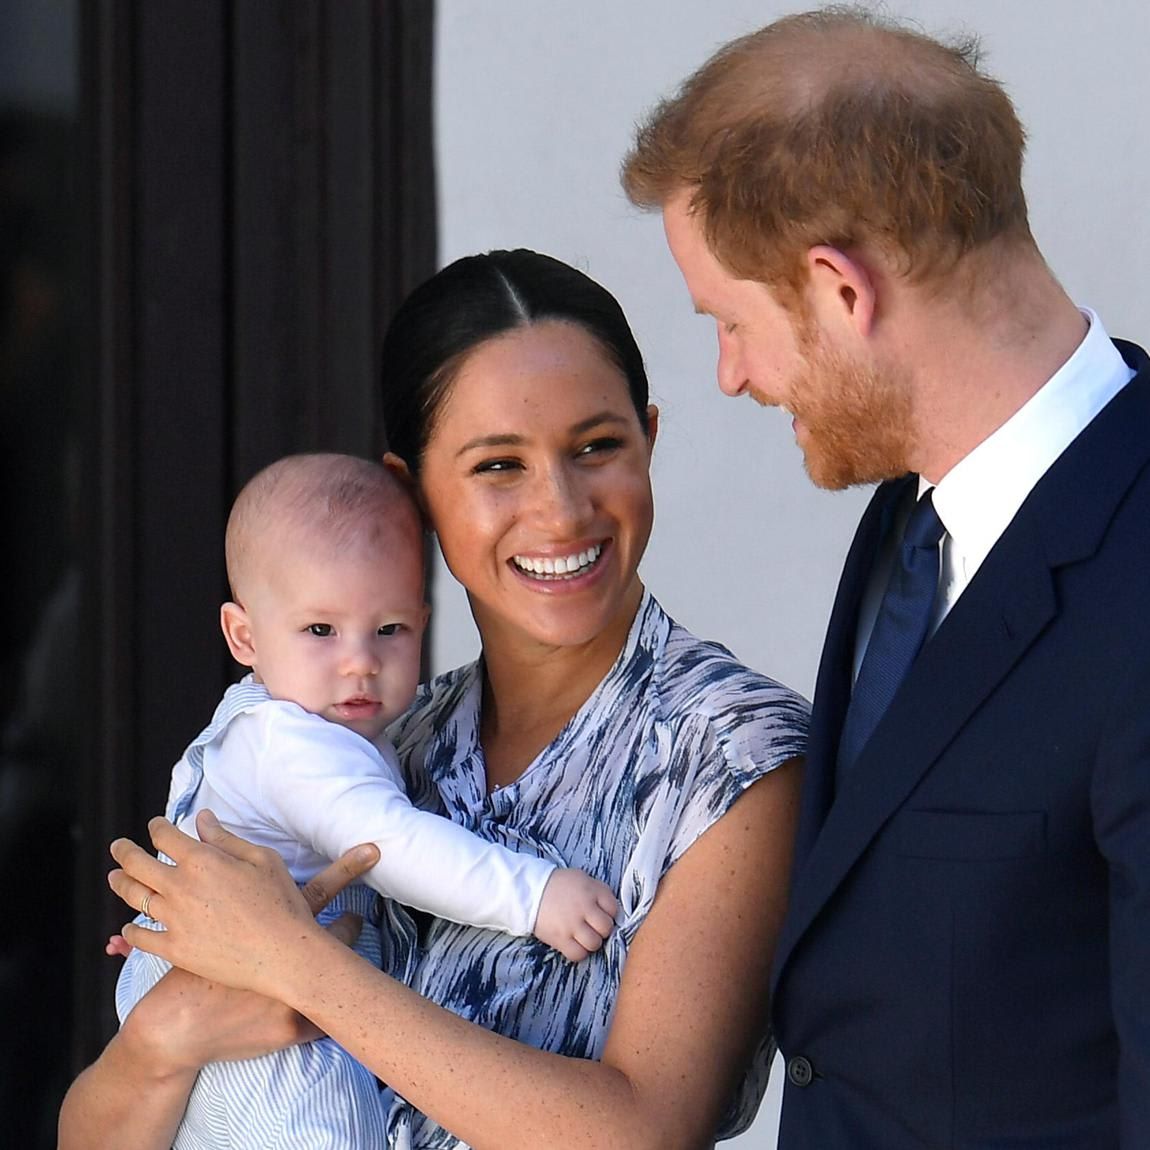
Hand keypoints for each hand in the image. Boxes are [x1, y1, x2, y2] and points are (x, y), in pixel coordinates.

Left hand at [108, 810, 379, 996]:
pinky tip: (128, 927)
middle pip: (137, 864)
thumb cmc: (280, 901)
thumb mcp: (262, 859)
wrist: (283, 953)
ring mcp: (173, 920)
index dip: (156, 827)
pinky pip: (141, 938)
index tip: (155, 825)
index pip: (165, 836)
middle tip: (118, 847)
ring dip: (121, 884)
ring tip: (115, 878)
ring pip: (134, 898)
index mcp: (202, 860)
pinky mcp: (174, 949)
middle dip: (124, 851)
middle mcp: (179, 887)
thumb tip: (202, 819)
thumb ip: (226, 839)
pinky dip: (131, 931)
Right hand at [532, 867, 617, 961]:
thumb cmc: (559, 884)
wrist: (530, 890)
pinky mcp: (560, 939)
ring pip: (595, 943)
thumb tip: (612, 910)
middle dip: (602, 929)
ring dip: (592, 941)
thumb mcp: (582, 879)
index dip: (610, 913)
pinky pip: (578, 954)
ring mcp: (572, 925)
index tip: (602, 914)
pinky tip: (575, 943)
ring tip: (584, 935)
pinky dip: (579, 952)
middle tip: (593, 926)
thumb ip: (598, 892)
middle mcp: (584, 908)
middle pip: (606, 928)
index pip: (614, 909)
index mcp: (592, 891)